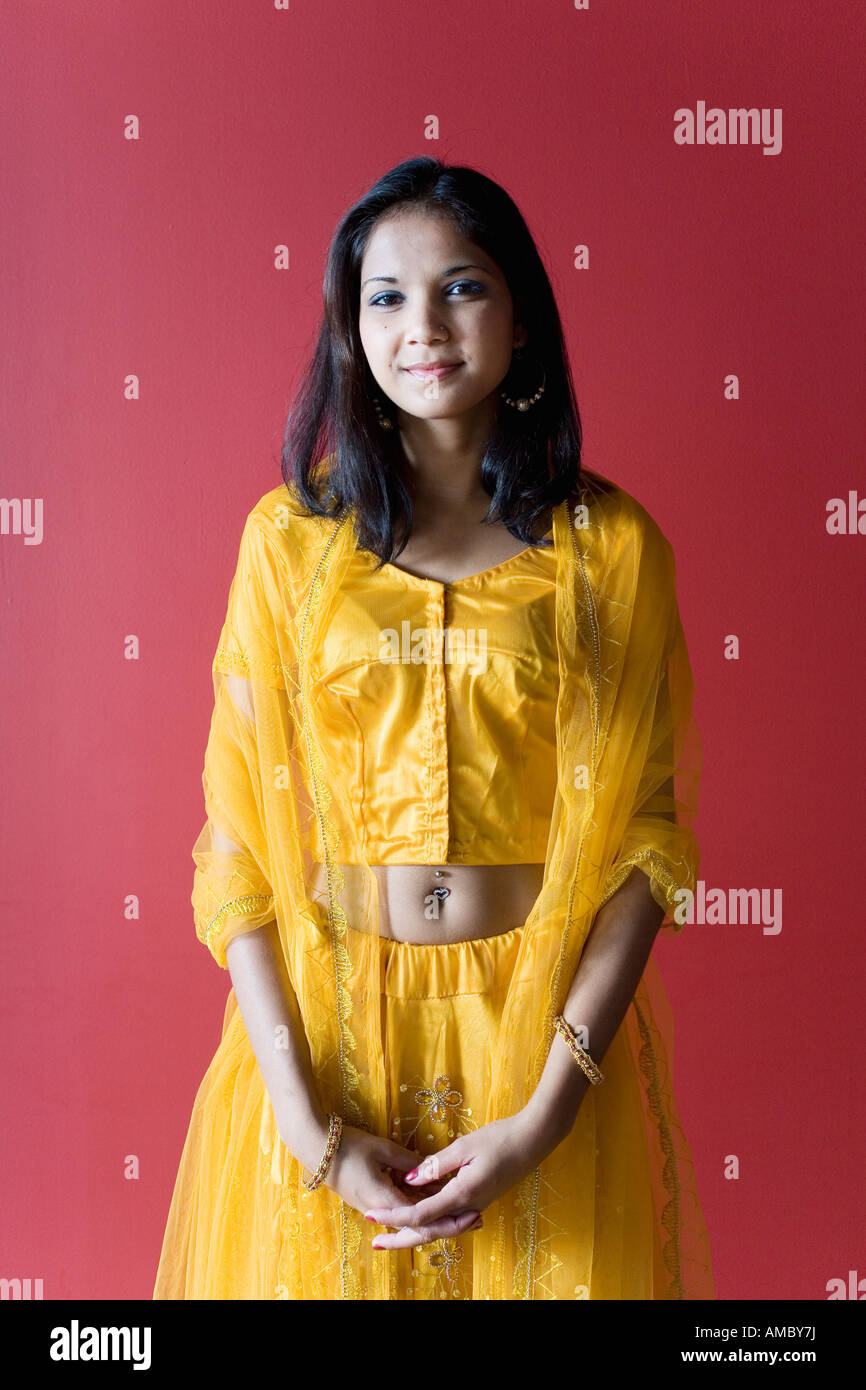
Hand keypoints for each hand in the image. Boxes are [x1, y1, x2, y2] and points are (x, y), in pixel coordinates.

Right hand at [318, 1124, 480, 1244]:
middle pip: (418, 1226)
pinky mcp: (370, 1200)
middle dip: (448, 1224)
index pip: (421, 1220)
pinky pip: (400, 1210)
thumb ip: (409, 1161)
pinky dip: (419, 1209)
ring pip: (410, 1219)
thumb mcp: (382, 1148)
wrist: (315, 1148)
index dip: (447, 1220)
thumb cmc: (348, 1145)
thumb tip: (431, 1170)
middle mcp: (379, 1209)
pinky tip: (435, 1201)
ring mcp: (374, 1206)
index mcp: (384, 1199)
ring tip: (465, 1212)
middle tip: (475, 1219)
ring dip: (434, 1217)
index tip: (470, 1216)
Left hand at [362, 1109, 557, 1250]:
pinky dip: (432, 1221)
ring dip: (415, 1232)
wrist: (535, 1140)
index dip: (394, 1217)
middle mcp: (468, 1207)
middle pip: (429, 1232)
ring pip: (440, 1228)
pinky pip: (450, 1218)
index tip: (371, 1214)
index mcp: (462, 1195)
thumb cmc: (501, 1138)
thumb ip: (436, 1165)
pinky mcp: (479, 1199)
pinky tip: (419, 1214)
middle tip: (376, 1244)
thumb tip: (410, 1180)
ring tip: (391, 1233)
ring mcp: (476, 1205)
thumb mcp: (464, 1146)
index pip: (420, 1215)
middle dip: (400, 1239)